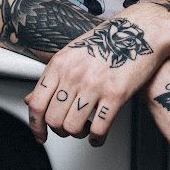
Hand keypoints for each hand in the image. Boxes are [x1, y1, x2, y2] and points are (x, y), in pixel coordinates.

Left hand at [25, 15, 163, 145]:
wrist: (140, 30)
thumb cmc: (106, 42)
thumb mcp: (71, 54)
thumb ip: (52, 78)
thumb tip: (30, 100)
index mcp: (59, 64)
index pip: (36, 103)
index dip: (36, 125)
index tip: (40, 135)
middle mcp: (74, 74)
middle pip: (54, 119)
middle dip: (60, 131)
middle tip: (68, 129)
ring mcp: (94, 84)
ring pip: (73, 127)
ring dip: (78, 134)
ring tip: (85, 129)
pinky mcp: (116, 94)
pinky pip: (99, 128)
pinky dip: (97, 139)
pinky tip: (98, 136)